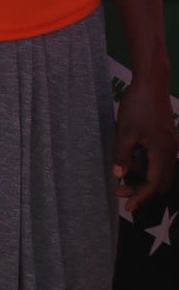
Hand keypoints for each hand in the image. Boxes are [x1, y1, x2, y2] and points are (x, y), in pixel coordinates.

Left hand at [114, 75, 176, 212]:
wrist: (150, 83)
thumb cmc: (137, 105)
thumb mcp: (124, 131)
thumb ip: (122, 155)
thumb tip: (119, 176)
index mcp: (163, 152)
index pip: (154, 184)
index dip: (140, 197)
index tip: (126, 206)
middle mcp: (171, 151)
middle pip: (160, 182)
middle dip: (141, 190)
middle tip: (119, 193)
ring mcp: (170, 145)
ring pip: (159, 171)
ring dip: (141, 177)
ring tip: (120, 174)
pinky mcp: (166, 139)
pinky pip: (158, 160)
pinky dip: (145, 165)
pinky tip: (129, 160)